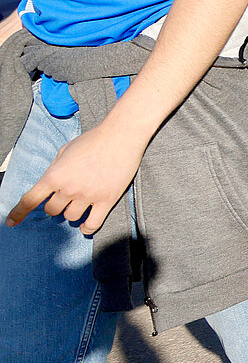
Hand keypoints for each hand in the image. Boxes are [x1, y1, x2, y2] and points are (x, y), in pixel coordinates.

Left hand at [5, 124, 146, 235]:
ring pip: (71, 217)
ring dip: (73, 211)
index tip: (11, 222)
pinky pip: (92, 224)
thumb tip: (50, 186)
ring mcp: (88, 195)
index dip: (18, 213)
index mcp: (54, 175)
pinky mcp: (107, 199)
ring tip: (81, 201)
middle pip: (52, 210)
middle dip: (56, 204)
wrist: (122, 135)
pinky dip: (87, 228)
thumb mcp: (65, 150)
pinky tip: (85, 225)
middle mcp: (69, 188)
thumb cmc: (93, 139)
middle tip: (67, 196)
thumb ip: (55, 169)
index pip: (30, 200)